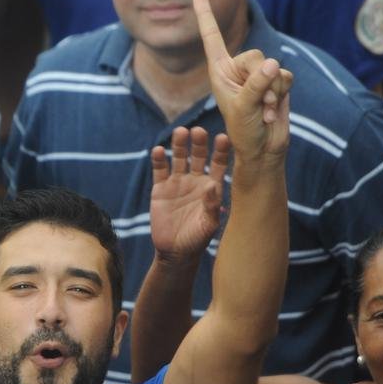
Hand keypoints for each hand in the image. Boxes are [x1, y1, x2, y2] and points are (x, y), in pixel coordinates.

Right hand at [150, 126, 228, 261]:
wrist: (175, 251)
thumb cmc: (197, 240)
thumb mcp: (208, 225)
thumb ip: (212, 205)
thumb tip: (212, 184)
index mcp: (212, 187)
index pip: (219, 164)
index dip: (221, 151)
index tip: (223, 138)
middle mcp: (196, 180)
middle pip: (198, 156)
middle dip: (199, 143)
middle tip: (198, 131)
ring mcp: (177, 183)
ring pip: (179, 158)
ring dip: (179, 145)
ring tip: (180, 132)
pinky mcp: (160, 188)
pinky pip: (159, 170)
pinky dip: (159, 159)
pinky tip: (159, 150)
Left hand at [193, 0, 291, 165]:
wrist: (263, 148)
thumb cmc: (244, 131)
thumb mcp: (244, 108)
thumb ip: (256, 85)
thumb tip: (272, 64)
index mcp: (219, 71)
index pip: (212, 38)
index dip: (205, 16)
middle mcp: (237, 69)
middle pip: (254, 55)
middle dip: (259, 80)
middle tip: (255, 103)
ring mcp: (257, 74)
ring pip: (273, 66)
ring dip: (271, 91)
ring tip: (262, 109)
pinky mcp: (276, 81)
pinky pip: (285, 75)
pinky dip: (282, 93)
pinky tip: (272, 109)